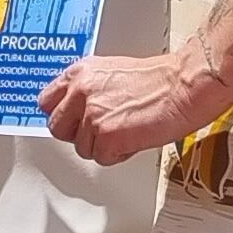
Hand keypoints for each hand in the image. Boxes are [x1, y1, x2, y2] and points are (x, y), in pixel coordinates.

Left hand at [40, 47, 217, 164]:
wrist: (186, 86)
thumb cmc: (161, 81)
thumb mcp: (112, 73)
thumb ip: (89, 90)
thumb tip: (78, 110)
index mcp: (80, 73)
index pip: (46, 102)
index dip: (62, 115)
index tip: (71, 121)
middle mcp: (81, 92)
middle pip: (57, 128)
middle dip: (78, 134)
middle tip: (102, 131)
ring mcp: (92, 116)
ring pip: (82, 147)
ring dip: (103, 146)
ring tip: (128, 130)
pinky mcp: (107, 137)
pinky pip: (102, 158)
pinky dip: (119, 154)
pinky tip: (135, 139)